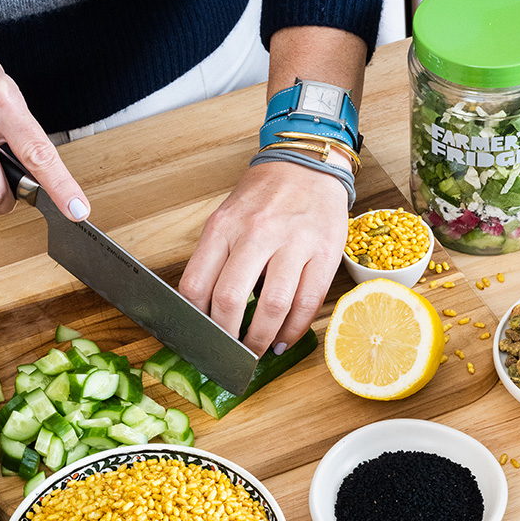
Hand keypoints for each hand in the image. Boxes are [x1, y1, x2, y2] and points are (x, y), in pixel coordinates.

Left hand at [178, 160, 348, 356]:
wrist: (307, 165)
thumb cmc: (263, 198)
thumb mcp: (226, 218)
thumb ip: (214, 258)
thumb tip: (203, 311)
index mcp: (223, 227)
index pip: (196, 285)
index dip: (194, 321)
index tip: (198, 338)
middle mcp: (255, 233)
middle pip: (230, 300)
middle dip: (227, 339)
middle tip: (228, 355)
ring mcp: (293, 243)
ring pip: (272, 306)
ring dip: (261, 340)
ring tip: (256, 353)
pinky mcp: (325, 252)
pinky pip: (307, 302)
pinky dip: (294, 330)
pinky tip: (283, 340)